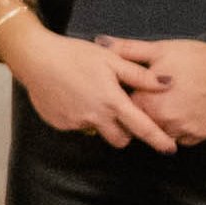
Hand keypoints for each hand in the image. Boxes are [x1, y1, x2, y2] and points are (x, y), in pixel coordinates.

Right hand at [9, 28, 177, 151]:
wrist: (35, 58)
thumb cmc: (75, 55)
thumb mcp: (111, 59)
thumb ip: (140, 76)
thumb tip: (168, 83)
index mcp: (112, 101)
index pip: (142, 127)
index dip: (158, 139)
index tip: (170, 149)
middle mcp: (95, 117)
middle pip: (119, 139)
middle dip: (125, 133)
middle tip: (120, 114)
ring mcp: (75, 122)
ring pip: (97, 132)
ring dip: (101, 123)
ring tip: (91, 99)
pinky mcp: (59, 124)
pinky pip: (77, 126)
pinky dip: (79, 116)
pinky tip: (72, 97)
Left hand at [108, 35, 205, 145]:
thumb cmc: (195, 58)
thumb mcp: (159, 50)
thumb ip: (127, 50)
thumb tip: (101, 43)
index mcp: (146, 102)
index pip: (123, 108)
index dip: (128, 98)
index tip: (135, 90)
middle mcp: (161, 122)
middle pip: (141, 123)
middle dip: (143, 112)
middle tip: (156, 96)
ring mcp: (181, 131)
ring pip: (161, 133)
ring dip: (161, 123)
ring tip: (170, 104)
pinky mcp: (199, 136)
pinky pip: (181, 139)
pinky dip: (179, 130)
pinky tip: (183, 113)